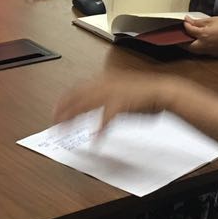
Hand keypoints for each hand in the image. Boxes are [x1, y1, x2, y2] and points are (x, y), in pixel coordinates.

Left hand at [53, 73, 178, 130]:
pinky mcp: (122, 103)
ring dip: (73, 118)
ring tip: (64, 130)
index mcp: (103, 79)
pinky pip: (106, 118)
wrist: (163, 91)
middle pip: (76, 96)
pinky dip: (100, 129)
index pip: (75, 89)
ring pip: (85, 105)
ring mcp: (112, 92)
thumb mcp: (118, 92)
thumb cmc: (143, 95)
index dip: (63, 101)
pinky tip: (96, 139)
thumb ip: (103, 99)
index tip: (55, 112)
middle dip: (63, 110)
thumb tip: (90, 108)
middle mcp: (104, 83)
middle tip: (54, 124)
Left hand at [182, 16, 217, 55]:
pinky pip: (202, 51)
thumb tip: (187, 21)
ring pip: (195, 51)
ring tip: (187, 38)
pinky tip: (198, 41)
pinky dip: (197, 47)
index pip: (189, 31)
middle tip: (179, 36)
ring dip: (189, 46)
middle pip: (188, 47)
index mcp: (203, 35)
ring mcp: (210, 51)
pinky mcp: (214, 53)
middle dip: (181, 42)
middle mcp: (204, 45)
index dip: (185, 25)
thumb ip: (198, 22)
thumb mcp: (212, 20)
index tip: (184, 21)